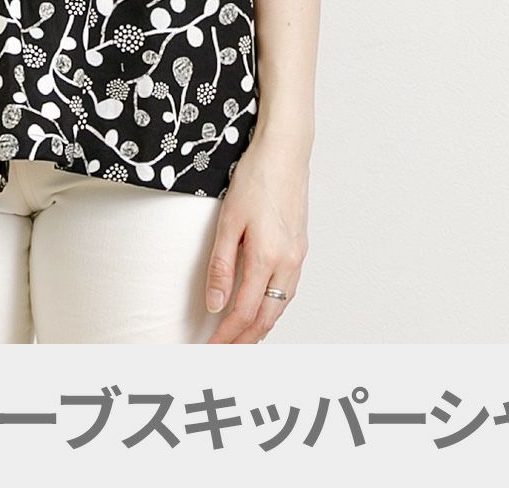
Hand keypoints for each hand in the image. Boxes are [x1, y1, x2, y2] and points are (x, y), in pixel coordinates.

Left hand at [204, 132, 310, 343]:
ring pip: (279, 307)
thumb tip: (215, 305)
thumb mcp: (228, 220)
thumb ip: (221, 265)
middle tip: (222, 356)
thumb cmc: (255, 178)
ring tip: (239, 342)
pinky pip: (287, 291)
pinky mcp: (300, 248)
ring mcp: (298, 257)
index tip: (208, 350)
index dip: (225, 337)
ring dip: (259, 329)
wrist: (285, 152)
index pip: (243, 314)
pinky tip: (260, 309)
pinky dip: (272, 309)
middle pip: (265, 319)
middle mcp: (288, 264)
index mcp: (266, 258)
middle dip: (243, 343)